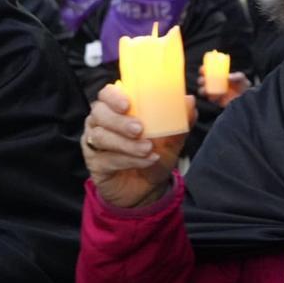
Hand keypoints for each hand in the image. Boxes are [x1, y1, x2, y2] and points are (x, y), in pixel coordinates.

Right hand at [83, 83, 195, 207]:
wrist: (149, 188)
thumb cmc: (155, 155)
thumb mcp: (172, 138)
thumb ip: (180, 120)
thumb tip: (189, 101)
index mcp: (117, 109)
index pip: (107, 94)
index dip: (113, 96)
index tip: (127, 104)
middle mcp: (101, 123)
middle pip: (99, 113)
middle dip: (119, 121)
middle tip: (139, 129)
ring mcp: (95, 144)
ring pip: (101, 137)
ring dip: (127, 143)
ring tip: (148, 149)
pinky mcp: (96, 164)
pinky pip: (106, 159)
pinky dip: (128, 160)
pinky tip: (146, 161)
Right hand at [198, 69, 249, 108]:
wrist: (246, 98)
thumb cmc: (243, 86)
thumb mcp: (241, 78)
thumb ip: (237, 76)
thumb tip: (228, 77)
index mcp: (218, 75)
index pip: (208, 71)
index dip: (203, 70)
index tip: (203, 69)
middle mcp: (214, 83)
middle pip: (202, 80)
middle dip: (201, 80)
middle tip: (204, 80)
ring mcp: (214, 92)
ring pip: (203, 90)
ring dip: (202, 89)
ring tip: (206, 89)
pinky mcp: (216, 100)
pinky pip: (209, 98)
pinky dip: (209, 97)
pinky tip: (213, 96)